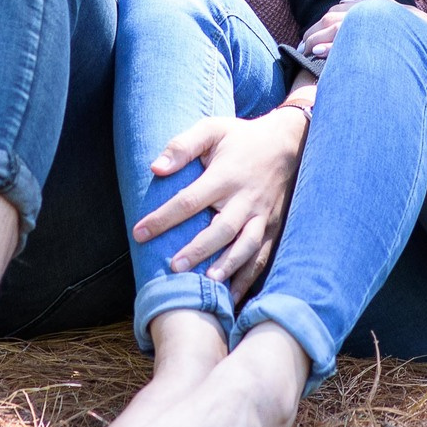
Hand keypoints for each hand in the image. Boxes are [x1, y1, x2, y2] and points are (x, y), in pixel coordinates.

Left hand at [133, 106, 311, 297]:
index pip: (190, 200)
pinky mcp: (273, 228)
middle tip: (175, 267)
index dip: (164, 218)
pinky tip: (233, 298)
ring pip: (247, 245)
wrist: (288, 143)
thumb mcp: (212, 129)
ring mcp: (263, 216)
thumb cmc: (241, 138)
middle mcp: (246, 198)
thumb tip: (156, 168)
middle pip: (223, 228)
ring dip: (229, 265)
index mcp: (226, 175)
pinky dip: (249, 278)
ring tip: (210, 283)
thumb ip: (183, 145)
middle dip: (200, 249)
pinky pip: (262, 256)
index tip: (139, 233)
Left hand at [299, 0, 426, 80]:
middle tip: (300, 47)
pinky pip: (362, 35)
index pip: (343, 12)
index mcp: (384, 12)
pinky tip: (322, 55)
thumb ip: (385, 46)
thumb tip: (361, 60)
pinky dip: (338, 44)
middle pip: (338, 14)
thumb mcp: (408, 44)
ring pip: (345, 22)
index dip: (322, 26)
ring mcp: (390, 19)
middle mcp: (384, 11)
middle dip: (316, 30)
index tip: (307, 40)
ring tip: (305, 51)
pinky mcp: (394, 32)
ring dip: (322, 36)